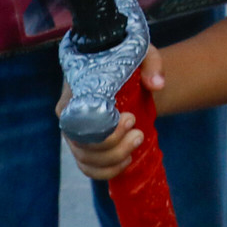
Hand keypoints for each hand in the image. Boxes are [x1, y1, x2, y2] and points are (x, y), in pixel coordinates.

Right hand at [56, 47, 165, 180]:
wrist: (126, 75)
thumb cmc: (129, 62)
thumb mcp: (142, 55)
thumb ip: (152, 64)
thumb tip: (157, 84)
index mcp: (75, 91)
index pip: (78, 119)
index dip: (103, 127)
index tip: (130, 117)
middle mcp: (68, 116)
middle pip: (82, 143)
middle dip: (113, 145)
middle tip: (139, 132)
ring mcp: (74, 134)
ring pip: (86, 159)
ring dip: (113, 159)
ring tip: (138, 141)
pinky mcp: (83, 147)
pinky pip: (87, 168)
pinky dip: (106, 171)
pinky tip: (126, 162)